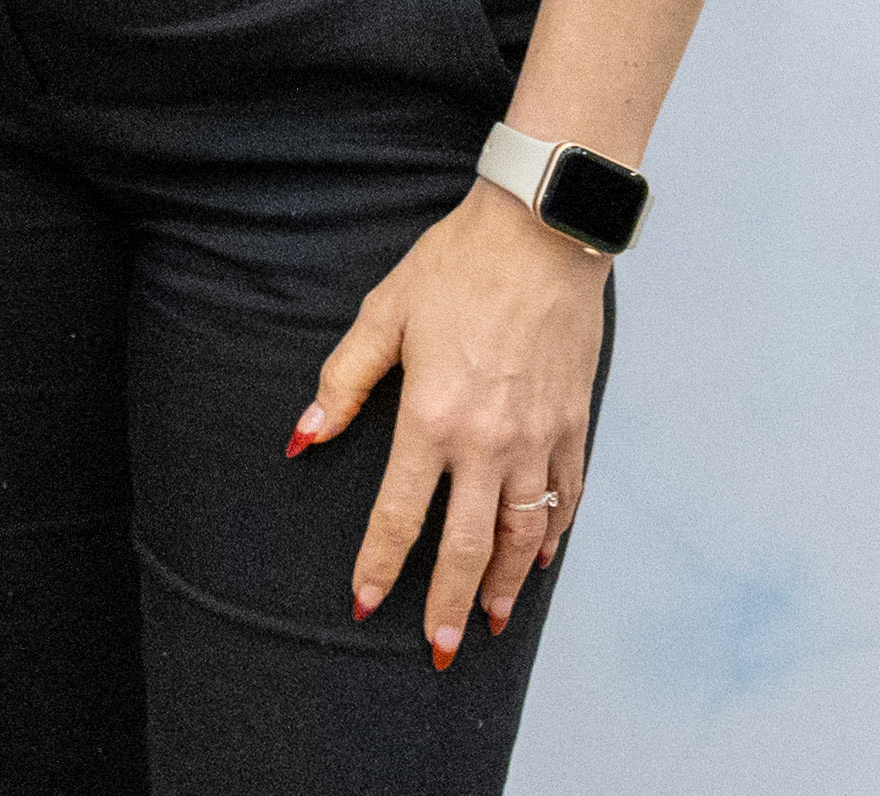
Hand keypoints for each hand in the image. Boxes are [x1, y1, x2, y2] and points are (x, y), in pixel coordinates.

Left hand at [292, 185, 604, 666]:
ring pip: (523, 534)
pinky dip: (552, 535)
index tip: (364, 604)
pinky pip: (565, 496)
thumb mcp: (385, 315)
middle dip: (449, 603)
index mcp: (433, 418)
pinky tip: (537, 559)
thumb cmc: (456, 267)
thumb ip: (344, 382)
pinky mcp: (574, 423)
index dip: (379, 565)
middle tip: (439, 648)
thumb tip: (305, 436)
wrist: (542, 231)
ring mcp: (538, 437)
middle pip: (467, 546)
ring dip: (504, 584)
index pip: (399, 514)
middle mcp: (489, 441)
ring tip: (488, 621)